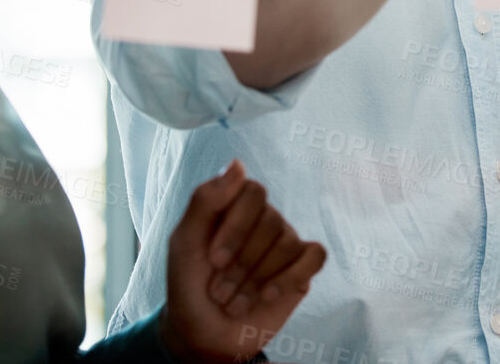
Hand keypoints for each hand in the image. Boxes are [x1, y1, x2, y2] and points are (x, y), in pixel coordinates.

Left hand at [158, 160, 326, 363]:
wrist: (203, 334)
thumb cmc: (190, 285)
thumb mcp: (185, 243)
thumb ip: (205, 201)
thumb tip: (237, 164)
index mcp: (234, 206)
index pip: (253, 191)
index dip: (237, 226)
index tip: (214, 259)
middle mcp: (263, 219)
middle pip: (272, 220)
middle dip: (243, 262)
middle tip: (220, 289)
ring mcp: (284, 243)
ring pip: (288, 243)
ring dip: (257, 279)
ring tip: (235, 302)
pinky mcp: (301, 269)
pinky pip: (314, 256)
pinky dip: (290, 277)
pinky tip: (268, 294)